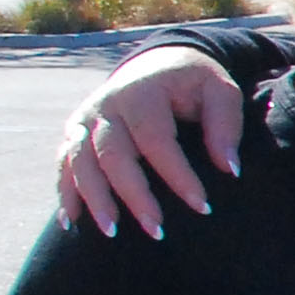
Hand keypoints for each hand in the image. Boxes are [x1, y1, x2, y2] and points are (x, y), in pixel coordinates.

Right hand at [57, 48, 244, 237]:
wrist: (159, 61)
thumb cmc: (194, 82)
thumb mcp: (220, 90)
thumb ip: (225, 125)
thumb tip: (230, 168)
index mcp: (142, 92)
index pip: (156, 140)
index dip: (178, 175)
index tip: (203, 206)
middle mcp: (106, 105)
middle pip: (112, 155)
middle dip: (133, 196)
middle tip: (157, 231)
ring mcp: (85, 118)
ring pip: (79, 161)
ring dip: (93, 199)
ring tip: (112, 233)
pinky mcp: (74, 131)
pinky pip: (64, 163)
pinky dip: (65, 192)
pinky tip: (71, 222)